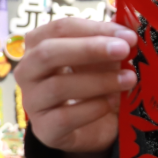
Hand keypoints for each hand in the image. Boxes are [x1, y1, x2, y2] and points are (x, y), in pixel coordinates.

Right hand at [17, 18, 138, 157]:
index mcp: (39, 45)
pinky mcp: (45, 129)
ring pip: (58, 86)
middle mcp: (28, 71)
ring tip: (128, 79)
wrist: (93, 128)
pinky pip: (65, 117)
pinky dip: (94, 108)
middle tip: (124, 50)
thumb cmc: (93, 84)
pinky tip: (113, 103)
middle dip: (89, 49)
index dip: (95, 29)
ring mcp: (32, 102)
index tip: (127, 35)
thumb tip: (129, 28)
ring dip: (99, 81)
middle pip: (48, 53)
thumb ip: (112, 42)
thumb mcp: (103, 60)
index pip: (61, 29)